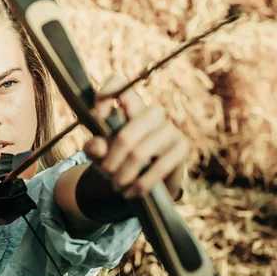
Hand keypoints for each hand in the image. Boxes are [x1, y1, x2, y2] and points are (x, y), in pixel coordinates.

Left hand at [83, 75, 188, 198]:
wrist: (145, 182)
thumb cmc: (119, 160)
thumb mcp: (101, 155)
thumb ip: (95, 148)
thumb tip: (98, 147)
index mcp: (128, 105)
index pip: (118, 82)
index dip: (105, 96)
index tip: (96, 118)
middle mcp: (150, 111)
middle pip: (126, 132)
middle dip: (112, 159)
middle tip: (105, 173)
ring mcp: (168, 128)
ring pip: (140, 151)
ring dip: (124, 174)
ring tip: (116, 185)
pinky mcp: (181, 146)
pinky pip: (160, 166)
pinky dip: (141, 183)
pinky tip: (131, 192)